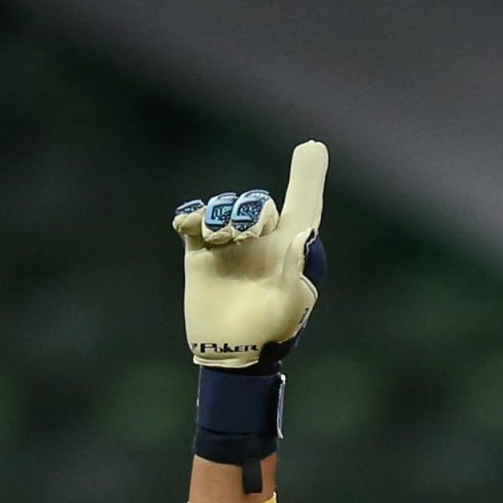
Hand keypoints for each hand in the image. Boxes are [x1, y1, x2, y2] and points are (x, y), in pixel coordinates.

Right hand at [173, 141, 328, 369]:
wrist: (232, 355)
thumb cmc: (272, 333)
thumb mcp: (291, 304)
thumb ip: (298, 266)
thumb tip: (305, 232)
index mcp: (291, 248)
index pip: (304, 204)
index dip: (308, 176)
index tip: (313, 147)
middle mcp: (262, 240)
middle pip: (257, 202)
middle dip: (250, 209)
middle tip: (245, 236)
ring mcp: (230, 244)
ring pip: (225, 206)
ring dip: (221, 216)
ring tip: (220, 240)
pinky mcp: (200, 252)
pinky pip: (193, 219)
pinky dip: (191, 216)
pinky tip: (189, 228)